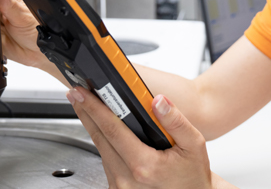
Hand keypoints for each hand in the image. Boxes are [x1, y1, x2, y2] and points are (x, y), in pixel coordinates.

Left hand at [67, 87, 233, 188]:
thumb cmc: (192, 176)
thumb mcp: (194, 145)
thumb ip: (176, 121)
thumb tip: (159, 101)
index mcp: (144, 166)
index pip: (112, 130)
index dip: (95, 108)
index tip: (83, 94)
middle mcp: (126, 179)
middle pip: (99, 138)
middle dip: (86, 112)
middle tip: (76, 93)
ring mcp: (120, 186)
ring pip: (101, 149)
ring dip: (93, 126)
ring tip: (88, 106)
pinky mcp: (118, 188)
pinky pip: (106, 160)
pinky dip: (102, 141)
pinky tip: (103, 128)